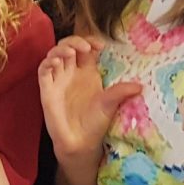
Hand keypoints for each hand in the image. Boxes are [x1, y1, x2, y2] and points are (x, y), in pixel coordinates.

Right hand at [37, 35, 141, 158]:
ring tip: (70, 53)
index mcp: (88, 73)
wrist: (79, 143)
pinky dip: (47, 63)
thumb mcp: (110, 105)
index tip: (100, 45)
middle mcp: (72, 73)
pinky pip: (43, 71)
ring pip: (54, 54)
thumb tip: (140, 86)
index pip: (86, 49)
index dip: (90, 41)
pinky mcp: (47, 89)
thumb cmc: (95, 124)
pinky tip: (56, 62)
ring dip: (60, 49)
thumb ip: (120, 92)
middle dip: (74, 41)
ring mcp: (58, 80)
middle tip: (85, 47)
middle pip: (68, 47)